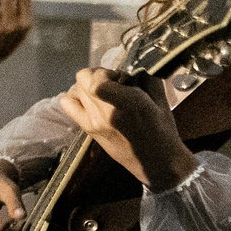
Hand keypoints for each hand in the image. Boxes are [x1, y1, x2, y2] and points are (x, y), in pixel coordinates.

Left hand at [55, 68, 195, 188]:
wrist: (157, 163)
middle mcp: (105, 114)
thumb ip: (145, 78)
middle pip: (82, 79)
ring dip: (88, 85)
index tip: (119, 77)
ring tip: (104, 93)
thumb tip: (133, 67)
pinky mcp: (88, 130)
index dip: (105, 72)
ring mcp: (93, 123)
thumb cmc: (162, 131)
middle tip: (114, 83)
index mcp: (127, 105)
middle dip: (98, 75)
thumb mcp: (160, 99)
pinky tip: (92, 101)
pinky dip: (76, 97)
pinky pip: (68, 104)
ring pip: (75, 89)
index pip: (96, 81)